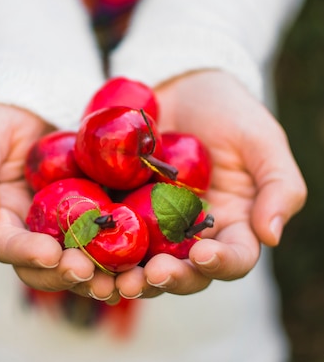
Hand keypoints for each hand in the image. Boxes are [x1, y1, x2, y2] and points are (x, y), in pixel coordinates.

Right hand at [0, 104, 117, 300]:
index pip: (6, 245)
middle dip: (66, 273)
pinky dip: (124, 256)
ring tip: (120, 281)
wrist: (41, 107)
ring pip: (81, 264)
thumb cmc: (3, 120)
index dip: (26, 253)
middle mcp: (34, 234)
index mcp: (1, 221)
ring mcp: (67, 230)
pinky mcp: (97, 219)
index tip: (50, 253)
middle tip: (89, 272)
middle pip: (46, 267)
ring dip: (99, 277)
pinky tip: (143, 263)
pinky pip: (110, 242)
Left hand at [114, 70, 306, 299]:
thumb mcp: (261, 139)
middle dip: (169, 278)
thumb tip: (272, 237)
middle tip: (150, 275)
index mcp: (233, 224)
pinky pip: (109, 232)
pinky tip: (83, 250)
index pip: (234, 257)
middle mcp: (193, 234)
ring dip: (128, 276)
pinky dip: (97, 247)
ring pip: (143, 262)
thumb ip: (278, 185)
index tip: (202, 254)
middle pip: (185, 271)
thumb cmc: (228, 109)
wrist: (180, 82)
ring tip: (112, 279)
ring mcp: (154, 224)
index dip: (221, 263)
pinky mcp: (120, 207)